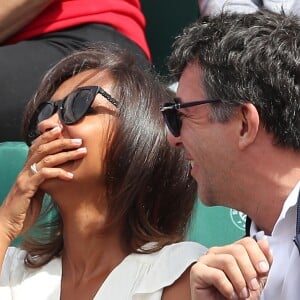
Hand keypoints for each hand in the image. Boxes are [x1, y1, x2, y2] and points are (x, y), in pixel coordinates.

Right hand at [0, 125, 86, 242]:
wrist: (7, 225)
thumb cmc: (24, 209)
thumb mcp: (37, 191)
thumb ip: (44, 180)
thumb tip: (58, 173)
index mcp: (28, 169)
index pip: (37, 147)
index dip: (49, 136)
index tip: (63, 130)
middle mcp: (25, 170)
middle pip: (43, 148)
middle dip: (62, 142)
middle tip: (79, 140)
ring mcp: (25, 178)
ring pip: (46, 159)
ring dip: (66, 154)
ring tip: (81, 152)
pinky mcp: (26, 188)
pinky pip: (44, 175)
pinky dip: (59, 173)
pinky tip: (70, 176)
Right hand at [190, 237, 271, 299]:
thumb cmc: (234, 298)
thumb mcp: (255, 280)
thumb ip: (261, 262)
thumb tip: (264, 243)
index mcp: (230, 252)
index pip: (245, 242)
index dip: (258, 255)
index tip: (263, 270)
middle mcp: (217, 253)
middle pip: (237, 250)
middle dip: (249, 271)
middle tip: (252, 287)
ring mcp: (205, 260)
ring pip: (228, 261)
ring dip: (239, 281)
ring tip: (241, 294)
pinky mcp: (197, 271)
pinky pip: (216, 274)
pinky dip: (228, 288)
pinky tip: (230, 295)